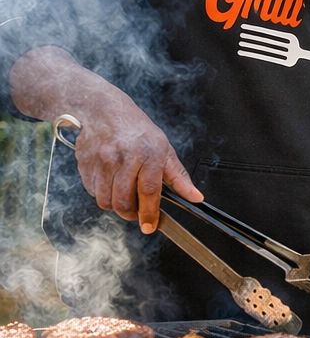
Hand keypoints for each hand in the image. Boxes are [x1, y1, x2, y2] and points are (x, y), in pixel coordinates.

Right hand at [72, 94, 201, 233]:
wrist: (103, 110)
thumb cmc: (137, 130)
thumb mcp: (164, 149)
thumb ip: (179, 177)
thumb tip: (196, 197)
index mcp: (148, 154)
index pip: (149, 191)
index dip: (149, 213)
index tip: (149, 226)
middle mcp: (124, 158)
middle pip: (124, 201)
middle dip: (131, 213)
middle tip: (137, 211)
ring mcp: (102, 161)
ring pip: (106, 200)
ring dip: (115, 205)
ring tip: (123, 195)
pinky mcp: (85, 164)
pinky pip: (92, 191)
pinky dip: (101, 194)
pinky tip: (109, 183)